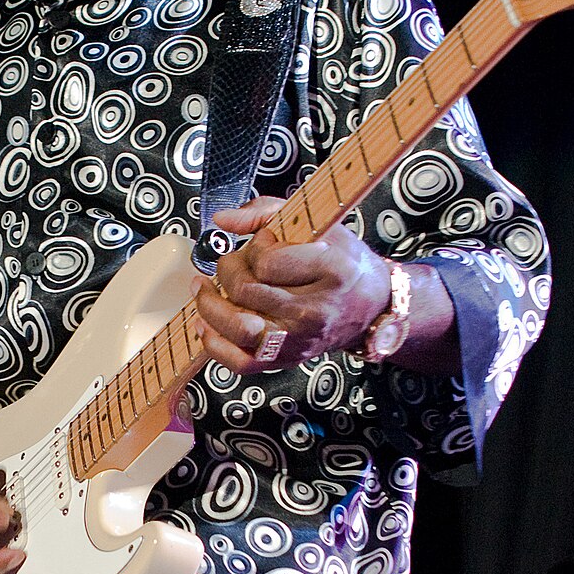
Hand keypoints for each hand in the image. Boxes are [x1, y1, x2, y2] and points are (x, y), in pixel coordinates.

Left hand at [192, 197, 390, 373]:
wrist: (370, 305)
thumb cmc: (344, 262)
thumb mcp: (319, 224)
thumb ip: (267, 211)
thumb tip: (224, 219)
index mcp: (330, 272)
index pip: (268, 262)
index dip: (255, 247)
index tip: (262, 241)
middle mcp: (314, 311)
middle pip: (247, 292)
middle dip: (228, 269)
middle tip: (234, 261)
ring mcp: (299, 339)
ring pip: (238, 327)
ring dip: (210, 305)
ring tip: (204, 287)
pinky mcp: (287, 359)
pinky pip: (241, 361)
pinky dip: (214, 343)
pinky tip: (205, 322)